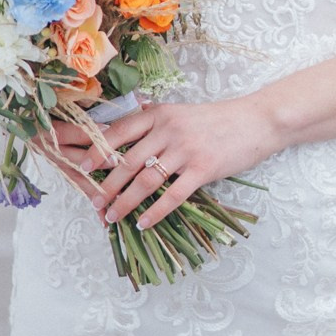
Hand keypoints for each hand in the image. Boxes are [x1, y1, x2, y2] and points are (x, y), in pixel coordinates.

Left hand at [82, 94, 278, 229]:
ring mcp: (185, 150)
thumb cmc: (216, 119)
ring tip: (112, 216)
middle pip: (127, 161)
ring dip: (125, 202)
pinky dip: (155, 212)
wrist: (255, 121)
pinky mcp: (203, 169)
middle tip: (93, 202)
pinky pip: (173, 195)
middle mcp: (168, 130)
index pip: (118, 132)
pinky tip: (143, 223)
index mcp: (159, 114)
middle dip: (106, 185)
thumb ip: (154, 119)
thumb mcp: (180, 112)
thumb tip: (125, 127)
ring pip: (145, 180)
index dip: (97, 151)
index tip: (80, 167)